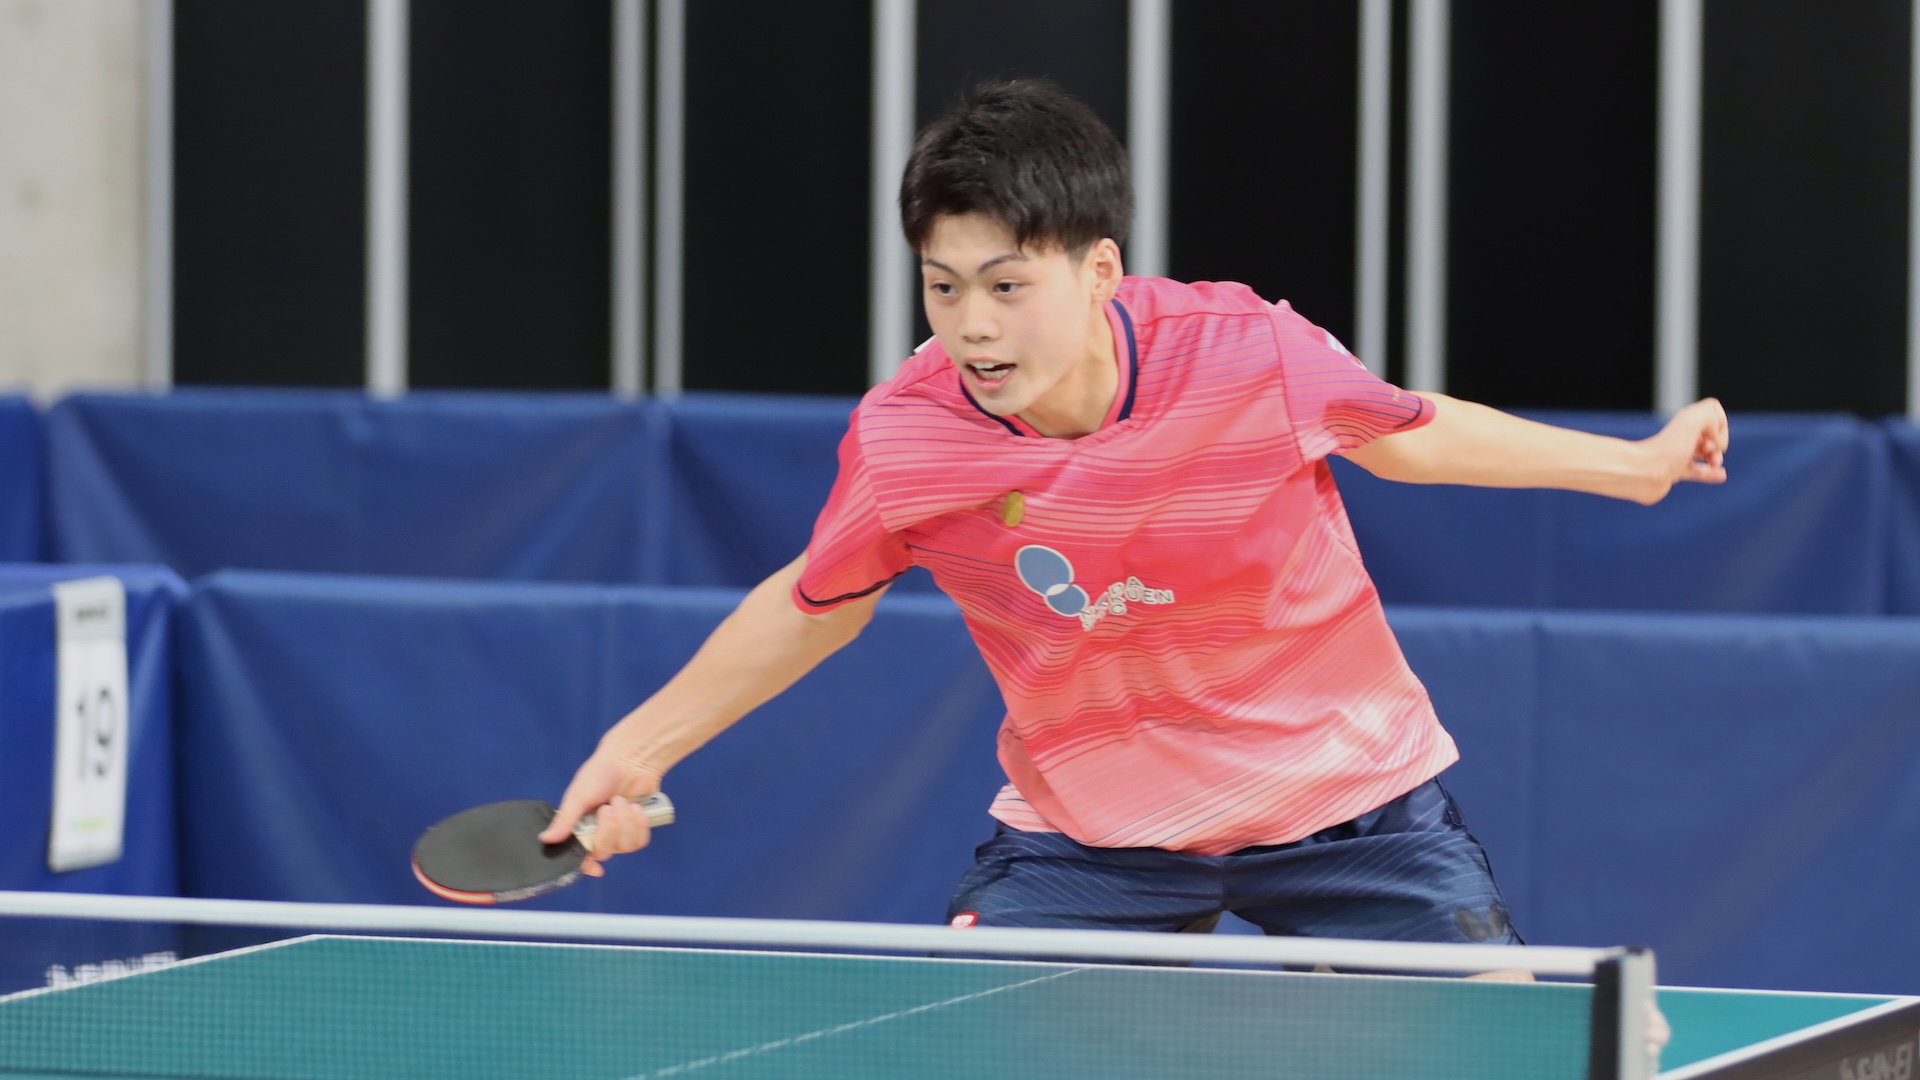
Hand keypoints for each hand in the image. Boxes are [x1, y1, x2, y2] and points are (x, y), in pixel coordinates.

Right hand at [539, 753, 662, 877]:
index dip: (586, 866)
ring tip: (621, 801)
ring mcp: (620, 834)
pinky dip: (639, 824)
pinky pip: (640, 841)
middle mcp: (599, 835)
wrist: (629, 760)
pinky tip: (636, 807)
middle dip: (607, 830)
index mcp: (580, 829)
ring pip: (624, 847)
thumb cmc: (599, 774)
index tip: (595, 869)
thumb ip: (565, 820)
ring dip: (624, 823)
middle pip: (603, 852)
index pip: (579, 857)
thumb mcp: (577, 796)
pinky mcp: (638, 830)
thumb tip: (544, 840)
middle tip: (607, 807)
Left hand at [1637, 397, 1727, 503]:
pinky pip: (1697, 471)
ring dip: (1716, 457)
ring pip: (1705, 453)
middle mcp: (1682, 434)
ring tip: (1715, 464)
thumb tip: (1715, 438)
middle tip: (1708, 450)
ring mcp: (1678, 454)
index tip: (1712, 435)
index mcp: (1686, 420)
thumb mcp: (1692, 421)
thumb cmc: (1667, 449)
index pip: (1713, 411)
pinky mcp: (1674, 472)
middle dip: (1718, 442)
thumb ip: (1710, 416)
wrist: (1642, 474)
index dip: (1720, 423)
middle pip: (1711, 433)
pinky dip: (1710, 473)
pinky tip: (1720, 475)